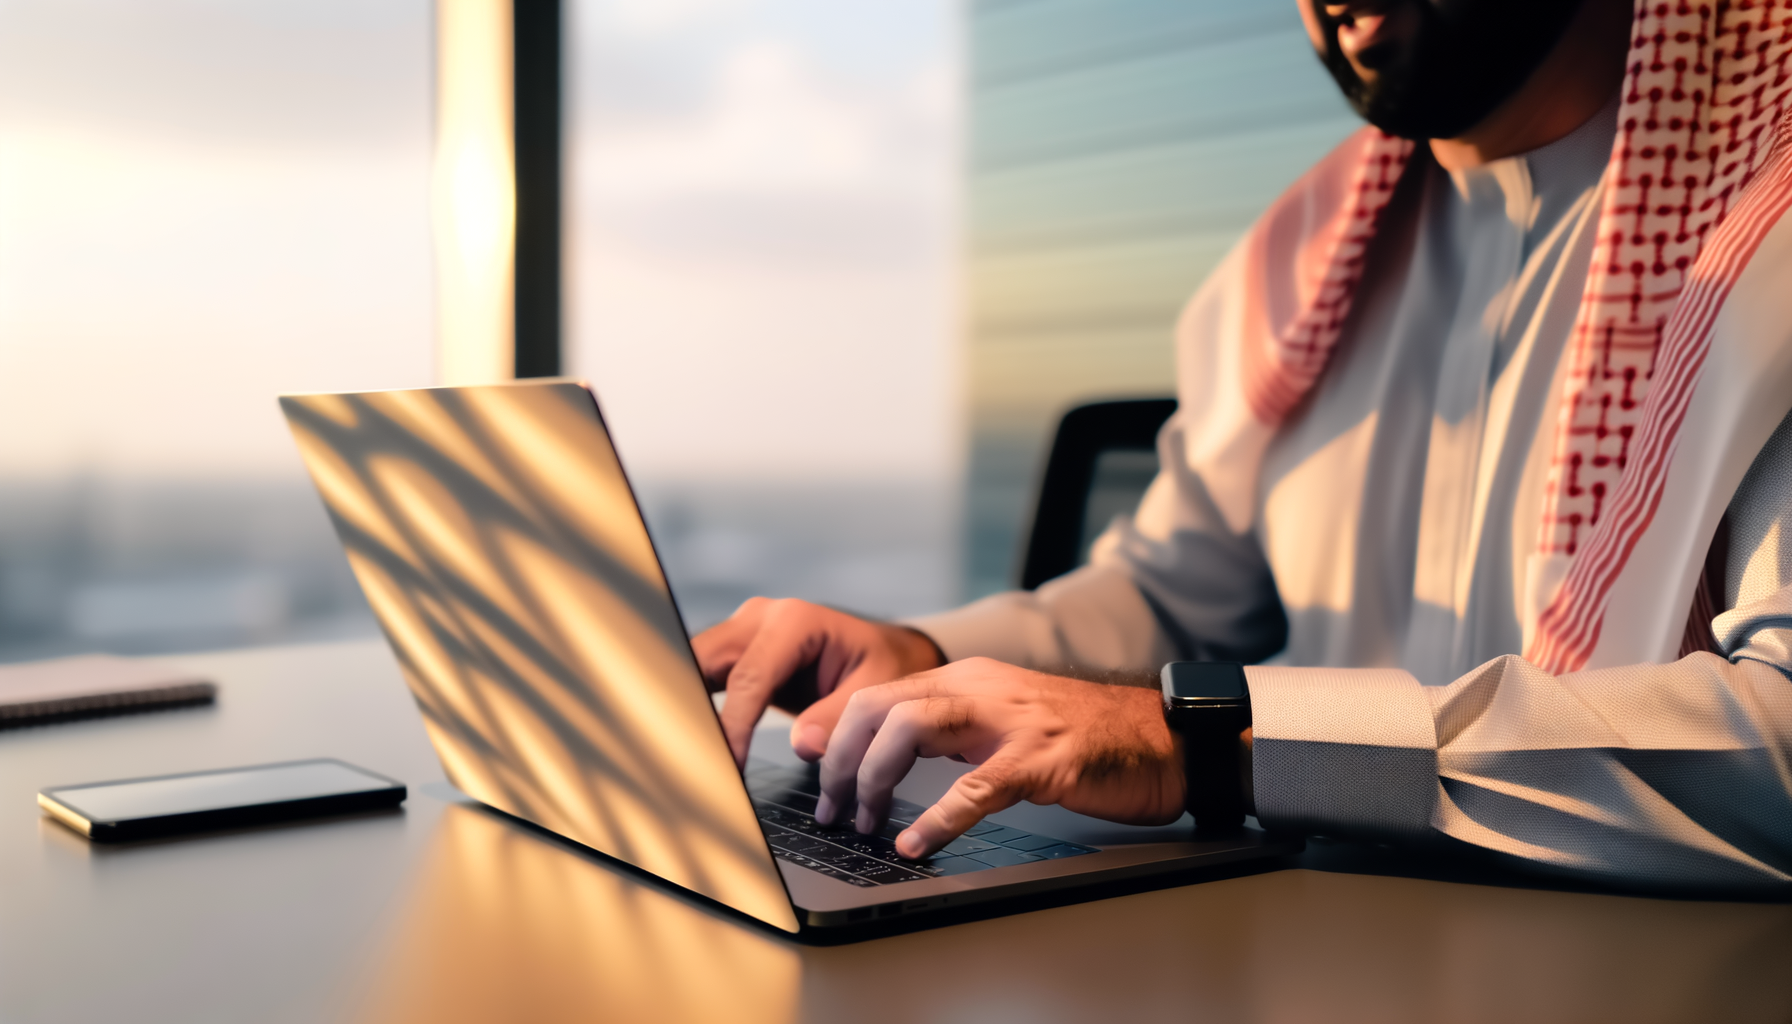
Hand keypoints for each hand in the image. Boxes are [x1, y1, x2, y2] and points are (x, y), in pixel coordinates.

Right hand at [691, 597, 944, 766]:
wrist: (884, 651)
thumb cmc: (883, 664)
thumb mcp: (875, 689)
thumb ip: (838, 716)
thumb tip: (804, 746)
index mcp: (794, 621)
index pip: (749, 678)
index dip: (732, 724)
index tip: (727, 764)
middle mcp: (760, 619)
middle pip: (703, 660)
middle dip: (689, 707)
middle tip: (688, 756)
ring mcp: (742, 633)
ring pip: (692, 666)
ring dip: (684, 707)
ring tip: (680, 752)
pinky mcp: (735, 654)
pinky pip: (701, 678)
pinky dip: (693, 707)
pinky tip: (690, 741)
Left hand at [813, 658, 1186, 858]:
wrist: (1162, 737)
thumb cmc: (1085, 736)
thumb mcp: (1004, 719)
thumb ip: (951, 728)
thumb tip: (887, 757)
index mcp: (967, 679)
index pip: (877, 694)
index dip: (836, 733)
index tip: (819, 774)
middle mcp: (980, 688)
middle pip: (880, 707)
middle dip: (842, 759)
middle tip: (833, 807)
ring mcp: (1011, 721)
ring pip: (911, 730)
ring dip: (875, 779)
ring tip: (863, 822)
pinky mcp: (1041, 760)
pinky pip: (974, 787)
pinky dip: (937, 819)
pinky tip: (916, 843)